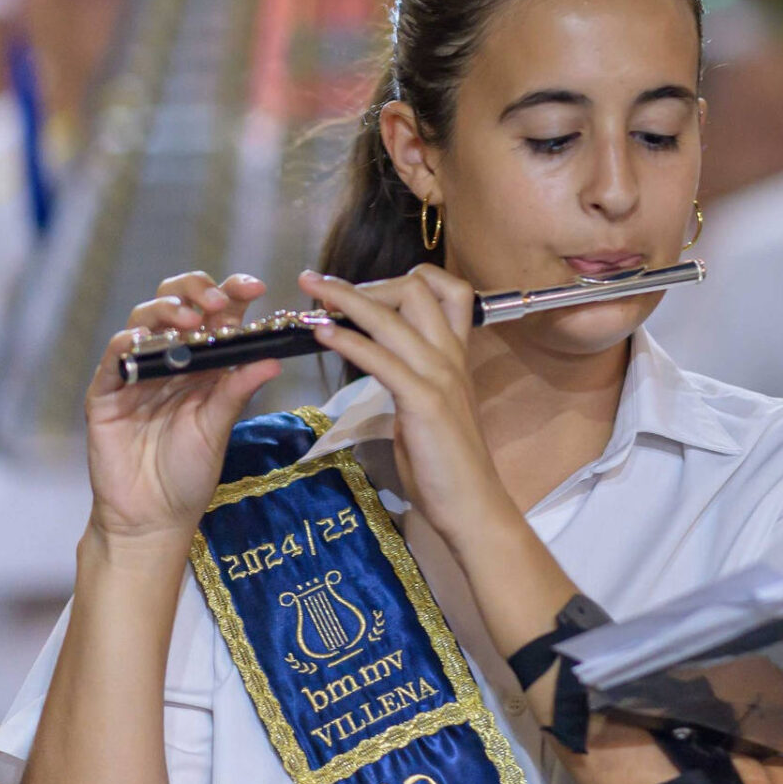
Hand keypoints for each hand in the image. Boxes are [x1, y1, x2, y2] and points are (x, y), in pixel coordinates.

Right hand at [84, 273, 282, 550]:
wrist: (153, 516)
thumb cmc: (189, 471)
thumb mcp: (218, 426)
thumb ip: (238, 390)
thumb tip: (272, 358)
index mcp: (204, 363)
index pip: (216, 315)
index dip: (232, 294)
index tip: (256, 287)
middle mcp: (169, 360)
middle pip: (176, 304)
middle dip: (195, 291)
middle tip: (217, 303)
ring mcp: (136, 373)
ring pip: (143, 322)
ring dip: (166, 312)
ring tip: (188, 320)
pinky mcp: (106, 394)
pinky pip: (113, 359)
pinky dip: (126, 346)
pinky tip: (142, 343)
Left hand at [299, 266, 509, 545]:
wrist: (472, 503)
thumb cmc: (447, 463)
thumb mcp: (429, 407)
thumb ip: (410, 377)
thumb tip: (378, 360)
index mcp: (455, 355)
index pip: (447, 290)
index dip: (404, 280)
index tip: (363, 292)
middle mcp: (451, 356)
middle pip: (416, 288)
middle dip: (366, 282)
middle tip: (324, 289)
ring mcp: (440, 376)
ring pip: (393, 316)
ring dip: (345, 298)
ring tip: (311, 288)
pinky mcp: (425, 402)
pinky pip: (381, 359)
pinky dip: (348, 340)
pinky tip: (322, 334)